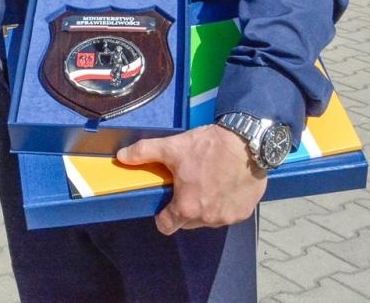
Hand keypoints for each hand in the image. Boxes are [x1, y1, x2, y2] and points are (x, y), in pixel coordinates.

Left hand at [116, 124, 266, 235]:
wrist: (247, 143)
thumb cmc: (209, 147)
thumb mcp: (172, 147)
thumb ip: (144, 153)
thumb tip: (122, 156)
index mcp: (187, 207)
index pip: (166, 226)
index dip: (162, 216)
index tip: (165, 204)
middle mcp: (207, 218)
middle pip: (187, 222)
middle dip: (184, 208)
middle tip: (187, 186)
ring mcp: (227, 218)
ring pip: (209, 219)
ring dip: (206, 206)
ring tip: (207, 182)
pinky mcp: (244, 213)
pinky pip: (228, 214)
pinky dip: (224, 203)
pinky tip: (225, 184)